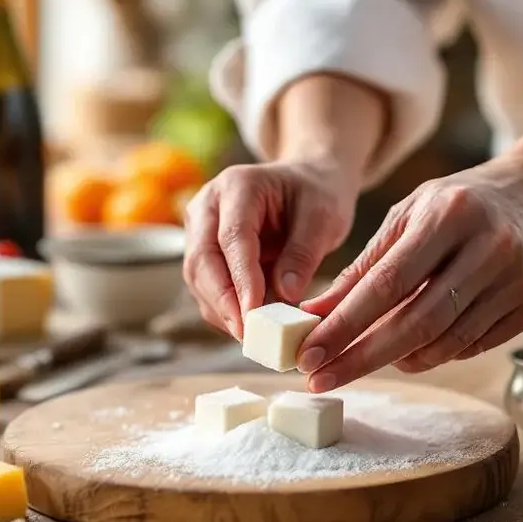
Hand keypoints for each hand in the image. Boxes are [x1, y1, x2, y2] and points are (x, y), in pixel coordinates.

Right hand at [183, 158, 358, 336]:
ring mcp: (200, 230)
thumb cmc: (317, 195)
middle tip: (250, 336)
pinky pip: (208, 288)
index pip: (232, 237)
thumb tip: (285, 296)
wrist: (307, 185)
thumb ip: (304, 254)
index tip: (254, 312)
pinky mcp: (204, 253)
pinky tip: (251, 327)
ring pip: (199, 280)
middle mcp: (208, 206)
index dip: (241, 278)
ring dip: (224, 311)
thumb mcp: (323, 218)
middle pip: (202, 260)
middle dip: (224, 302)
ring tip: (256, 336)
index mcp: (238, 186)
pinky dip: (227, 311)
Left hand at [298, 159, 522, 390]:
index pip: (388, 283)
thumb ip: (364, 265)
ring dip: (397, 360)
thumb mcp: (409, 215)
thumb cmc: (461, 204)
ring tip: (361, 362)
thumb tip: (316, 314)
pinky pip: (473, 347)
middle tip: (320, 379)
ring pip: (447, 342)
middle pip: (417, 322)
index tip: (309, 354)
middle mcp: (489, 247)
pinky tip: (410, 352)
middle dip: (361, 357)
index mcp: (450, 215)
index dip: (345, 325)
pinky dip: (435, 355)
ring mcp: (517, 279)